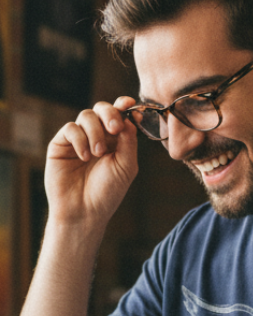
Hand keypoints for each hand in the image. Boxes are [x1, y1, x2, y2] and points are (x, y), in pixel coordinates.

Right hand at [45, 97, 138, 228]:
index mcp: (115, 141)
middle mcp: (97, 136)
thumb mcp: (126, 166)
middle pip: (102, 109)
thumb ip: (129, 141)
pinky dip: (80, 140)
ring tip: (98, 153)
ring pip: (86, 116)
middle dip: (110, 114)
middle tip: (115, 128)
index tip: (130, 104)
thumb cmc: (107, 193)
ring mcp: (78, 139)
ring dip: (95, 132)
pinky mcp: (61, 144)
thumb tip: (129, 117)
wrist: (84, 211)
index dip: (124, 106)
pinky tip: (84, 157)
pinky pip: (70, 128)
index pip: (119, 115)